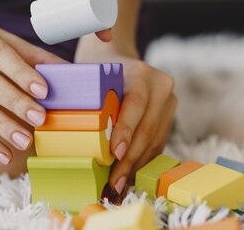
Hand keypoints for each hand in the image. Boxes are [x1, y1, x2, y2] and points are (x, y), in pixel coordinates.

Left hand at [101, 56, 176, 195]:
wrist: (115, 56)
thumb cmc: (95, 70)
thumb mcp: (90, 77)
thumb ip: (89, 102)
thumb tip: (74, 141)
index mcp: (141, 72)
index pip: (135, 104)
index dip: (125, 131)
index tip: (114, 154)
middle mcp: (161, 86)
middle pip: (147, 128)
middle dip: (129, 159)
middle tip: (113, 183)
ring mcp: (169, 101)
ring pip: (154, 140)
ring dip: (136, 166)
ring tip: (118, 186)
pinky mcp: (169, 116)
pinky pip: (157, 143)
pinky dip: (141, 161)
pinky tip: (128, 176)